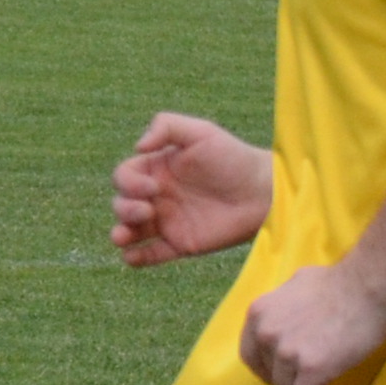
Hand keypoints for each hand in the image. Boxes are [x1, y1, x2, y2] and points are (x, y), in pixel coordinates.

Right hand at [111, 114, 270, 265]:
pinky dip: (135, 258)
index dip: (128, 183)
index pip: (124, 177)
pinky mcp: (181, 244)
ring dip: (120, 234)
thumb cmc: (235, 158)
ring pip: (129, 231)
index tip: (152, 187)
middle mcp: (158, 196)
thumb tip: (138, 146)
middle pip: (122, 204)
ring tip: (123, 236)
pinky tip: (132, 256)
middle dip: (124, 208)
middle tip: (147, 210)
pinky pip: (150, 254)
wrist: (265, 192)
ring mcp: (168, 221)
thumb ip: (167, 126)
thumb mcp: (202, 132)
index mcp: (158, 170)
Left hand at [236, 259, 385, 384]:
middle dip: (288, 379)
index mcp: (259, 314)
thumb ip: (286, 304)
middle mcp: (266, 334)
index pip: (251, 353)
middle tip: (308, 380)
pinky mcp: (310, 368)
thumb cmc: (342, 280)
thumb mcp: (298, 284)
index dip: (266, 368)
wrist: (368, 285)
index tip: (283, 372)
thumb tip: (292, 312)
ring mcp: (287, 353)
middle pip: (270, 373)